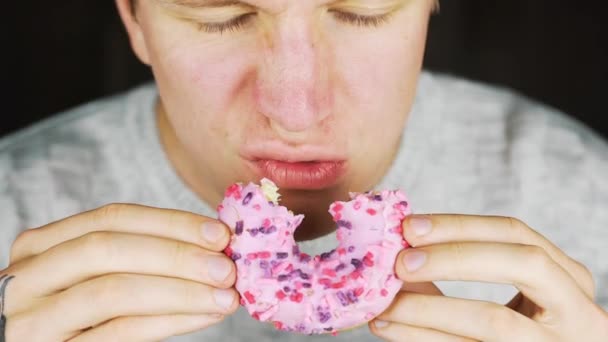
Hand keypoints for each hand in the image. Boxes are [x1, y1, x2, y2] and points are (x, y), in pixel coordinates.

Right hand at [0, 204, 238, 340]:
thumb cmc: (79, 315)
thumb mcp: (95, 275)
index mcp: (41, 245)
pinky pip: (120, 333)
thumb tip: (214, 243)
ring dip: (181, 291)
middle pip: (109, 249)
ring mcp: (34, 319)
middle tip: (227, 267)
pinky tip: (204, 316)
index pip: (112, 218)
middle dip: (177, 255)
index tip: (220, 233)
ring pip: (114, 292)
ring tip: (225, 296)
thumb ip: (139, 256)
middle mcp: (28, 276)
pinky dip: (170, 321)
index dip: (171, 223)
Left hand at [370, 214, 607, 340]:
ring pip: (493, 320)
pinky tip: (391, 328)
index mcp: (570, 278)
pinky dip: (422, 337)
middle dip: (454, 258)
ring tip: (385, 305)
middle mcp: (579, 311)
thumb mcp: (514, 295)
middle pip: (521, 264)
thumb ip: (468, 267)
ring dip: (427, 309)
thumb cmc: (520, 331)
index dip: (461, 225)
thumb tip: (400, 247)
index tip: (410, 227)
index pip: (516, 233)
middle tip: (401, 263)